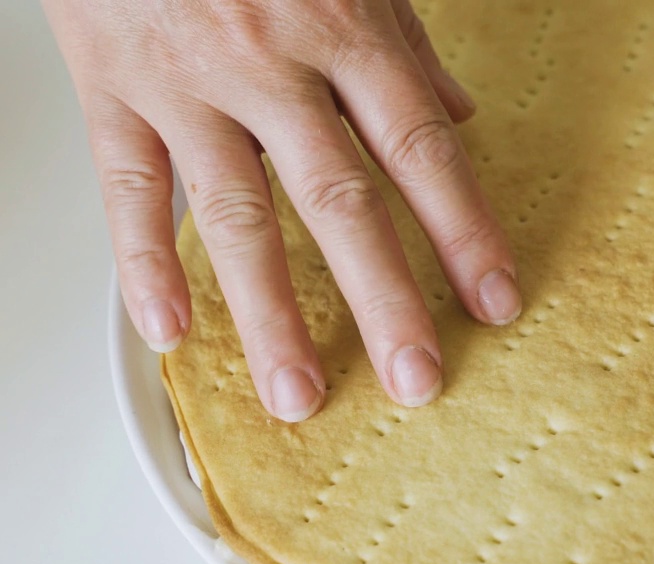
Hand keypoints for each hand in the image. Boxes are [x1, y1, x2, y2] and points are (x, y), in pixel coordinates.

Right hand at [46, 0, 520, 420]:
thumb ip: (407, 47)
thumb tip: (460, 116)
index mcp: (344, 29)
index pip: (420, 149)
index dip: (464, 230)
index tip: (496, 300)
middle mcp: (271, 62)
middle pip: (340, 199)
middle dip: (383, 298)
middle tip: (415, 379)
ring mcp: (190, 80)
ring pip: (236, 213)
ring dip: (269, 313)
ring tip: (298, 392)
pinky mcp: (113, 87)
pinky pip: (129, 187)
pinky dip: (145, 263)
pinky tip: (170, 334)